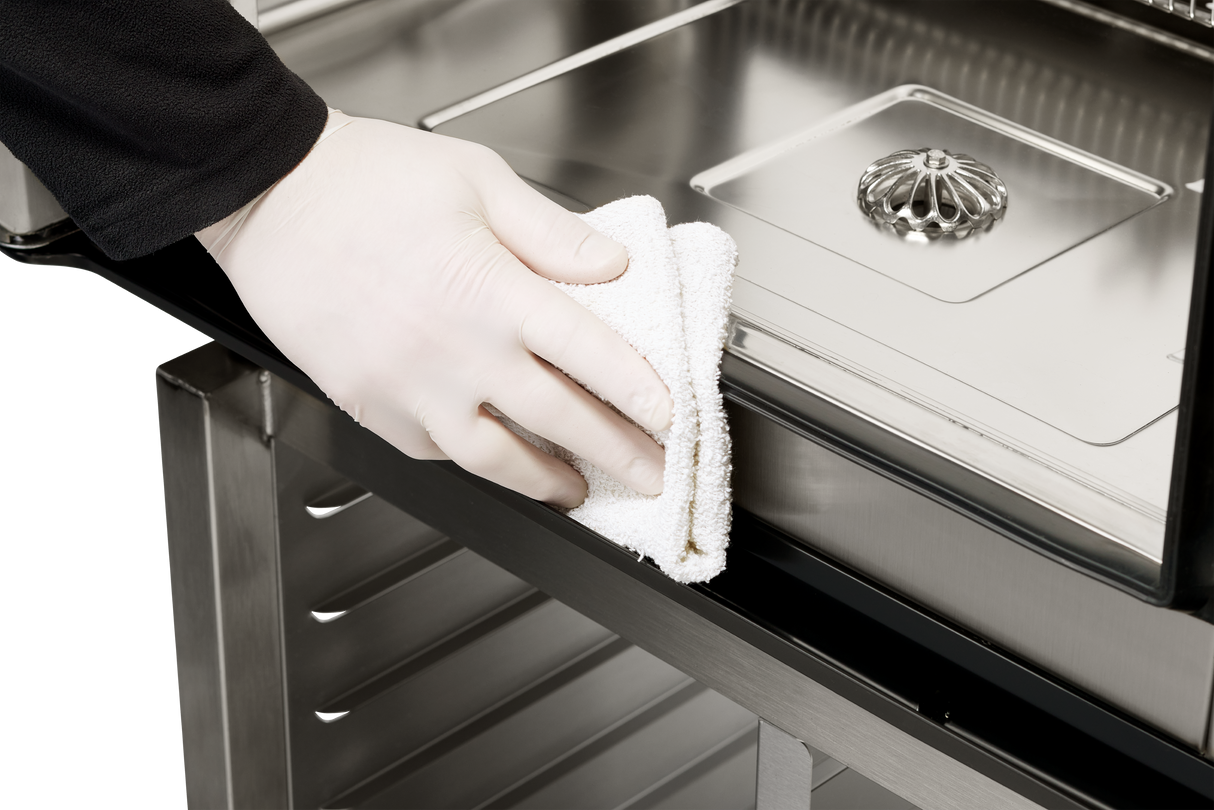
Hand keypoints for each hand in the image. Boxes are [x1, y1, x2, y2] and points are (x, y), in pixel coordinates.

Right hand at [196, 113, 671, 507]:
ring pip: (493, 457)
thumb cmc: (366, 181)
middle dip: (617, 454)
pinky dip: (474, 459)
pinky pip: (432, 449)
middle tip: (652, 475)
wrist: (270, 196)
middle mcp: (454, 349)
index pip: (589, 355)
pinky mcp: (368, 403)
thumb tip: (613, 264)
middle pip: (557, 419)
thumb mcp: (476, 181)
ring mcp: (408, 385)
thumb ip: (551, 232)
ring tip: (577, 489)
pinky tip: (496, 457)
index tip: (670, 417)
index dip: (639, 392)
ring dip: (546, 480)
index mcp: (490, 289)